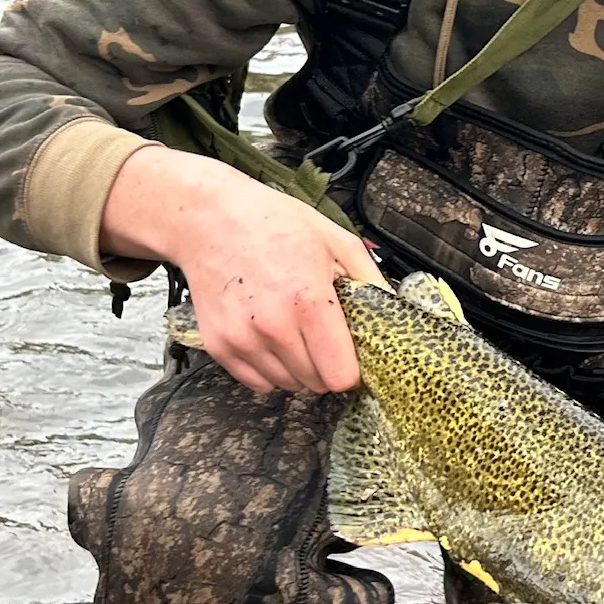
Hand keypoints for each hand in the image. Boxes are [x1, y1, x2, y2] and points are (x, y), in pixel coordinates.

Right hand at [101, 145, 386, 393]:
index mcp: (308, 301)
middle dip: (325, 364)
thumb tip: (393, 308)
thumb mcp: (334, 239)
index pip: (339, 375)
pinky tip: (271, 335)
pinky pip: (258, 382)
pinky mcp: (219, 346)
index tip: (350, 353)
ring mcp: (242, 339)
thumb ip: (368, 278)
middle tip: (321, 333)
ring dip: (297, 366)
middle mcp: (273, 327)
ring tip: (293, 328)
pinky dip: (269, 367)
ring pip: (287, 384)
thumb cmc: (272, 224)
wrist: (210, 219)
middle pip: (316, 383)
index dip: (351, 368)